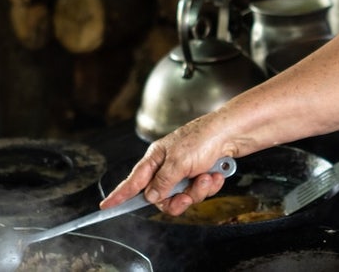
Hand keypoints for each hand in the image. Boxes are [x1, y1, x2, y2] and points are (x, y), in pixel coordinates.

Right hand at [99, 117, 235, 215]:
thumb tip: (150, 196)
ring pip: (183, 197)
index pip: (133, 180)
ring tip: (206, 177)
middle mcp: (168, 166)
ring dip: (197, 191)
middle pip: (162, 197)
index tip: (106, 206)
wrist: (232, 133)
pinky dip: (209, 186)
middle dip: (177, 200)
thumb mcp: (178, 161)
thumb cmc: (203, 137)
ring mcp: (185, 171)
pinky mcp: (200, 175)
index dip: (119, 194)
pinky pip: (200, 192)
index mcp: (156, 158)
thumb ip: (162, 182)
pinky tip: (216, 174)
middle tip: (186, 197)